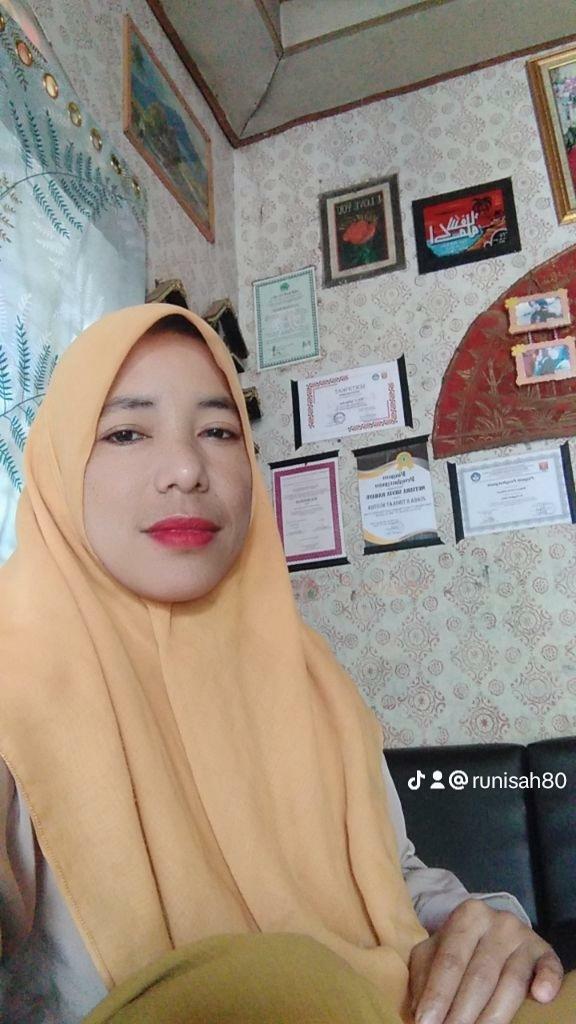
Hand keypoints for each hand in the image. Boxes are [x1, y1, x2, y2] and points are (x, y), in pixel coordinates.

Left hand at [409, 898, 562, 1023]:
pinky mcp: (544, 951)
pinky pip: (549, 967)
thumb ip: (423, 976)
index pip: (450, 961)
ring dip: (493, 1017)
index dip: (438, 996)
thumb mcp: (434, 952)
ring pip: (510, 982)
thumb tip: (419, 1011)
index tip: (426, 1023)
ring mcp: (523, 936)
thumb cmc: (457, 947)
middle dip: (463, 1013)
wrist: (493, 931)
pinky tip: (539, 997)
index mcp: (467, 916)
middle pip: (479, 976)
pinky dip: (547, 981)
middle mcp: (497, 922)